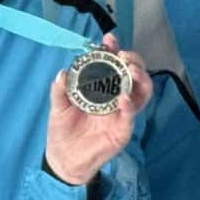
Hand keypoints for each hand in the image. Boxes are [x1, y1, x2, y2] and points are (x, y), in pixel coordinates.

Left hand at [43, 40, 152, 186]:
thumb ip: (59, 91)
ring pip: (142, 92)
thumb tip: (62, 73)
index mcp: (100, 88)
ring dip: (140, 78)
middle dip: (133, 60)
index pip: (112, 64)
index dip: (113, 50)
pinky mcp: (123, 130)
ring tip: (131, 70)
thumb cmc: (63, 131)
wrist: (64, 160)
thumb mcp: (58, 108)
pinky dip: (130, 105)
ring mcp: (122, 113)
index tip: (109, 40)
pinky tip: (124, 98)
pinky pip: (131, 116)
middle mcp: (115, 97)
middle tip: (123, 55)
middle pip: (133, 73)